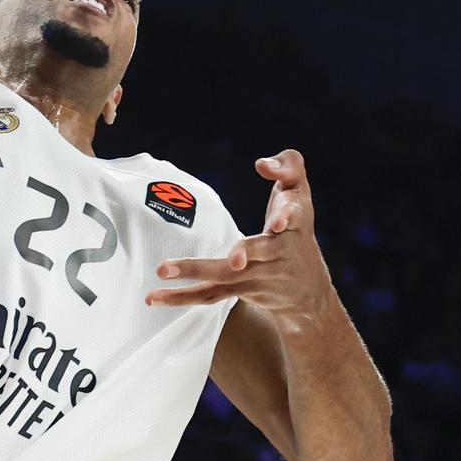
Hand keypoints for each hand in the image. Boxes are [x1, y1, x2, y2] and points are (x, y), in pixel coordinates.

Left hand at [145, 150, 332, 329]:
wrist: (307, 290)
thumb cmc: (296, 226)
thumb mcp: (300, 192)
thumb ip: (288, 165)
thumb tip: (261, 163)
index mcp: (294, 222)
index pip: (292, 214)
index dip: (285, 217)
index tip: (277, 222)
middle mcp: (279, 251)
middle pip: (260, 251)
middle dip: (246, 252)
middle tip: (234, 259)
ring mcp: (259, 275)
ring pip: (227, 276)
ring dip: (195, 271)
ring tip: (162, 269)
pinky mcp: (242, 290)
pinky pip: (211, 294)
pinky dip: (182, 297)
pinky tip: (154, 297)